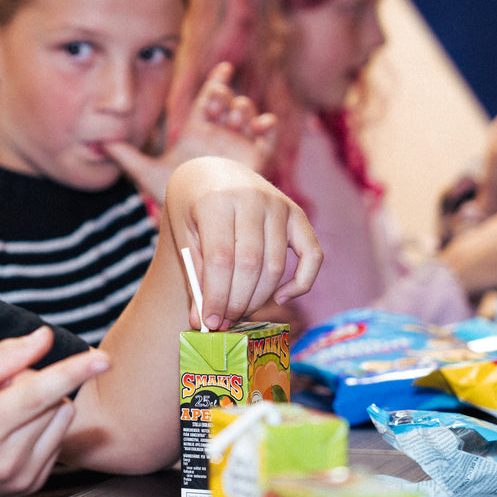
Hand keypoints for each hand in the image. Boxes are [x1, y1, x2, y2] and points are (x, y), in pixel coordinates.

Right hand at [0, 327, 110, 496]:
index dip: (73, 371)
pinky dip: (40, 426)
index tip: (104, 358)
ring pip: (62, 418)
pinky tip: (5, 432)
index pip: (40, 393)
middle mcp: (9, 459)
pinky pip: (57, 439)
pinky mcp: (29, 486)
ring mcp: (21, 478)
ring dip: (41, 404)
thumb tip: (43, 339)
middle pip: (54, 399)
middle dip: (33, 381)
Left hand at [105, 62, 276, 203]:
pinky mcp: (255, 159)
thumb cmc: (172, 196)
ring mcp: (238, 144)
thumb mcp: (146, 173)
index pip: (207, 97)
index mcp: (196, 129)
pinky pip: (267, 138)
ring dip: (243, 108)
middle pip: (227, 101)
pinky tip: (261, 124)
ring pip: (247, 114)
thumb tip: (98, 141)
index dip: (217, 81)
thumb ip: (125, 155)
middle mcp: (219, 132)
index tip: (224, 67)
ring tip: (234, 118)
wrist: (196, 220)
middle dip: (225, 95)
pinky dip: (268, 126)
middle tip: (215, 102)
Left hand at [164, 156, 320, 329]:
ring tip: (239, 313)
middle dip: (236, 302)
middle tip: (223, 323)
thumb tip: (200, 322)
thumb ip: (195, 277)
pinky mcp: (298, 215)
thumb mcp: (184, 236)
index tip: (209, 323)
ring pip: (276, 266)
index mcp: (216, 201)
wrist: (213, 174)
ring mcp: (279, 205)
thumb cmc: (193, 209)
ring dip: (259, 299)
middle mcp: (252, 199)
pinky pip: (311, 255)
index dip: (216, 296)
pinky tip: (279, 297)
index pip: (221, 258)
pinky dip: (301, 283)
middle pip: (250, 265)